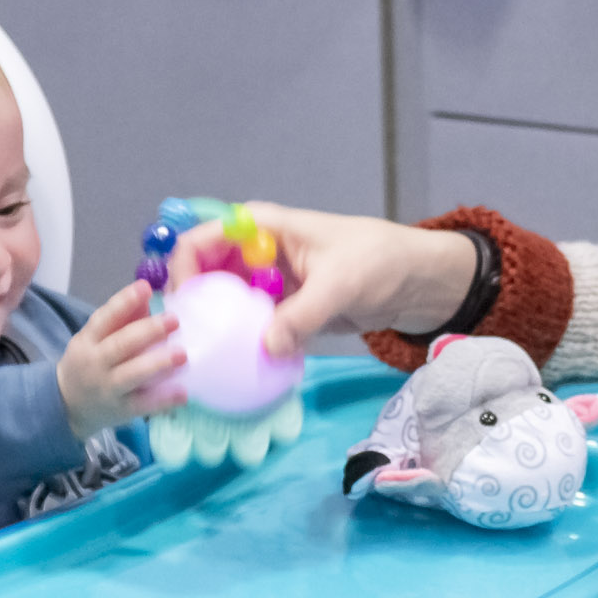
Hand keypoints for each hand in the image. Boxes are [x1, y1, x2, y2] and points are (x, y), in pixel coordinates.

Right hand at [57, 282, 182, 437]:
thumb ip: (121, 318)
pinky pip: (143, 405)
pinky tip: (182, 392)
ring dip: (158, 364)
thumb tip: (146, 291)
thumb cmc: (89, 363)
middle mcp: (95, 363)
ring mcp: (108, 388)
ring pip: (132, 375)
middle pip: (120, 345)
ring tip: (182, 355)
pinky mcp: (121, 410)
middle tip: (174, 319)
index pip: (105, 318)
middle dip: (148, 332)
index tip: (145, 288)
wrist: (66, 405)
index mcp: (88, 340)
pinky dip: (162, 399)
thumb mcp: (95, 339)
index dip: (124, 302)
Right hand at [173, 203, 476, 355]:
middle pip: (204, 277)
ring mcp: (266, 285)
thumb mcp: (340, 283)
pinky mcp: (282, 312)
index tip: (185, 310)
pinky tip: (240, 369)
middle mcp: (254, 254)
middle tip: (190, 346)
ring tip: (208, 363)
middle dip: (194, 308)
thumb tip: (267, 348)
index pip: (200, 240)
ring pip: (225, 306)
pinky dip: (245, 345)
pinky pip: (251, 328)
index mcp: (260, 228)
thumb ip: (302, 315)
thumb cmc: (379, 261)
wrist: (416, 282)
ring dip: (218, 331)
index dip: (182, 271)